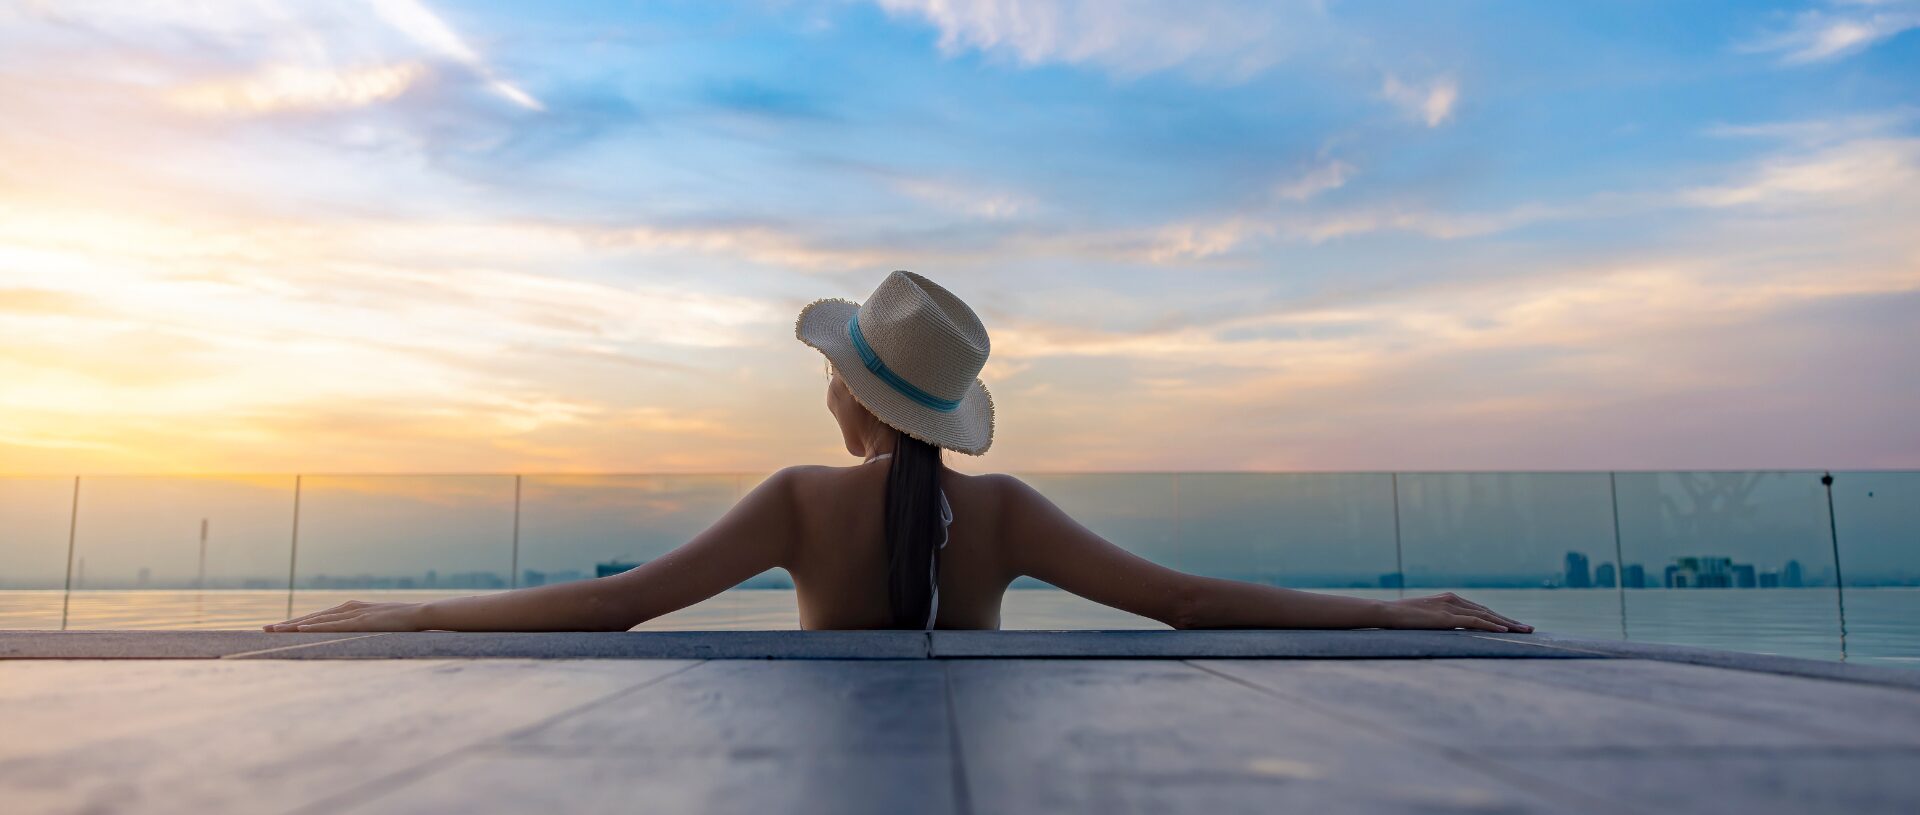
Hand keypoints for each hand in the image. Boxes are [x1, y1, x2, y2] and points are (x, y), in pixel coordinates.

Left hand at [264, 600, 425, 632]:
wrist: (421, 614)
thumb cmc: (403, 622)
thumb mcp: (379, 624)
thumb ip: (365, 628)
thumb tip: (357, 639)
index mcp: (351, 609)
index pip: (318, 618)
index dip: (297, 623)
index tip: (278, 629)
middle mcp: (348, 608)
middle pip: (311, 617)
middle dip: (287, 624)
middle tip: (264, 630)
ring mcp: (353, 614)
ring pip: (317, 620)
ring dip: (294, 625)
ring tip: (274, 631)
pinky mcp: (361, 621)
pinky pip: (332, 625)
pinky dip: (314, 627)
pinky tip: (300, 630)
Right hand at [1379, 592, 1531, 632]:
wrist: (1385, 612)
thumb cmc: (1401, 617)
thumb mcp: (1424, 617)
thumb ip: (1438, 620)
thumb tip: (1447, 630)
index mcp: (1449, 599)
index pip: (1481, 610)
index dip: (1500, 618)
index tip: (1515, 626)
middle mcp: (1454, 600)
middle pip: (1489, 611)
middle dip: (1511, 621)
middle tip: (1530, 629)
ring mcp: (1450, 608)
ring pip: (1486, 615)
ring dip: (1508, 623)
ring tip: (1524, 631)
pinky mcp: (1446, 618)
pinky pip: (1474, 621)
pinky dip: (1491, 625)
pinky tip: (1505, 630)